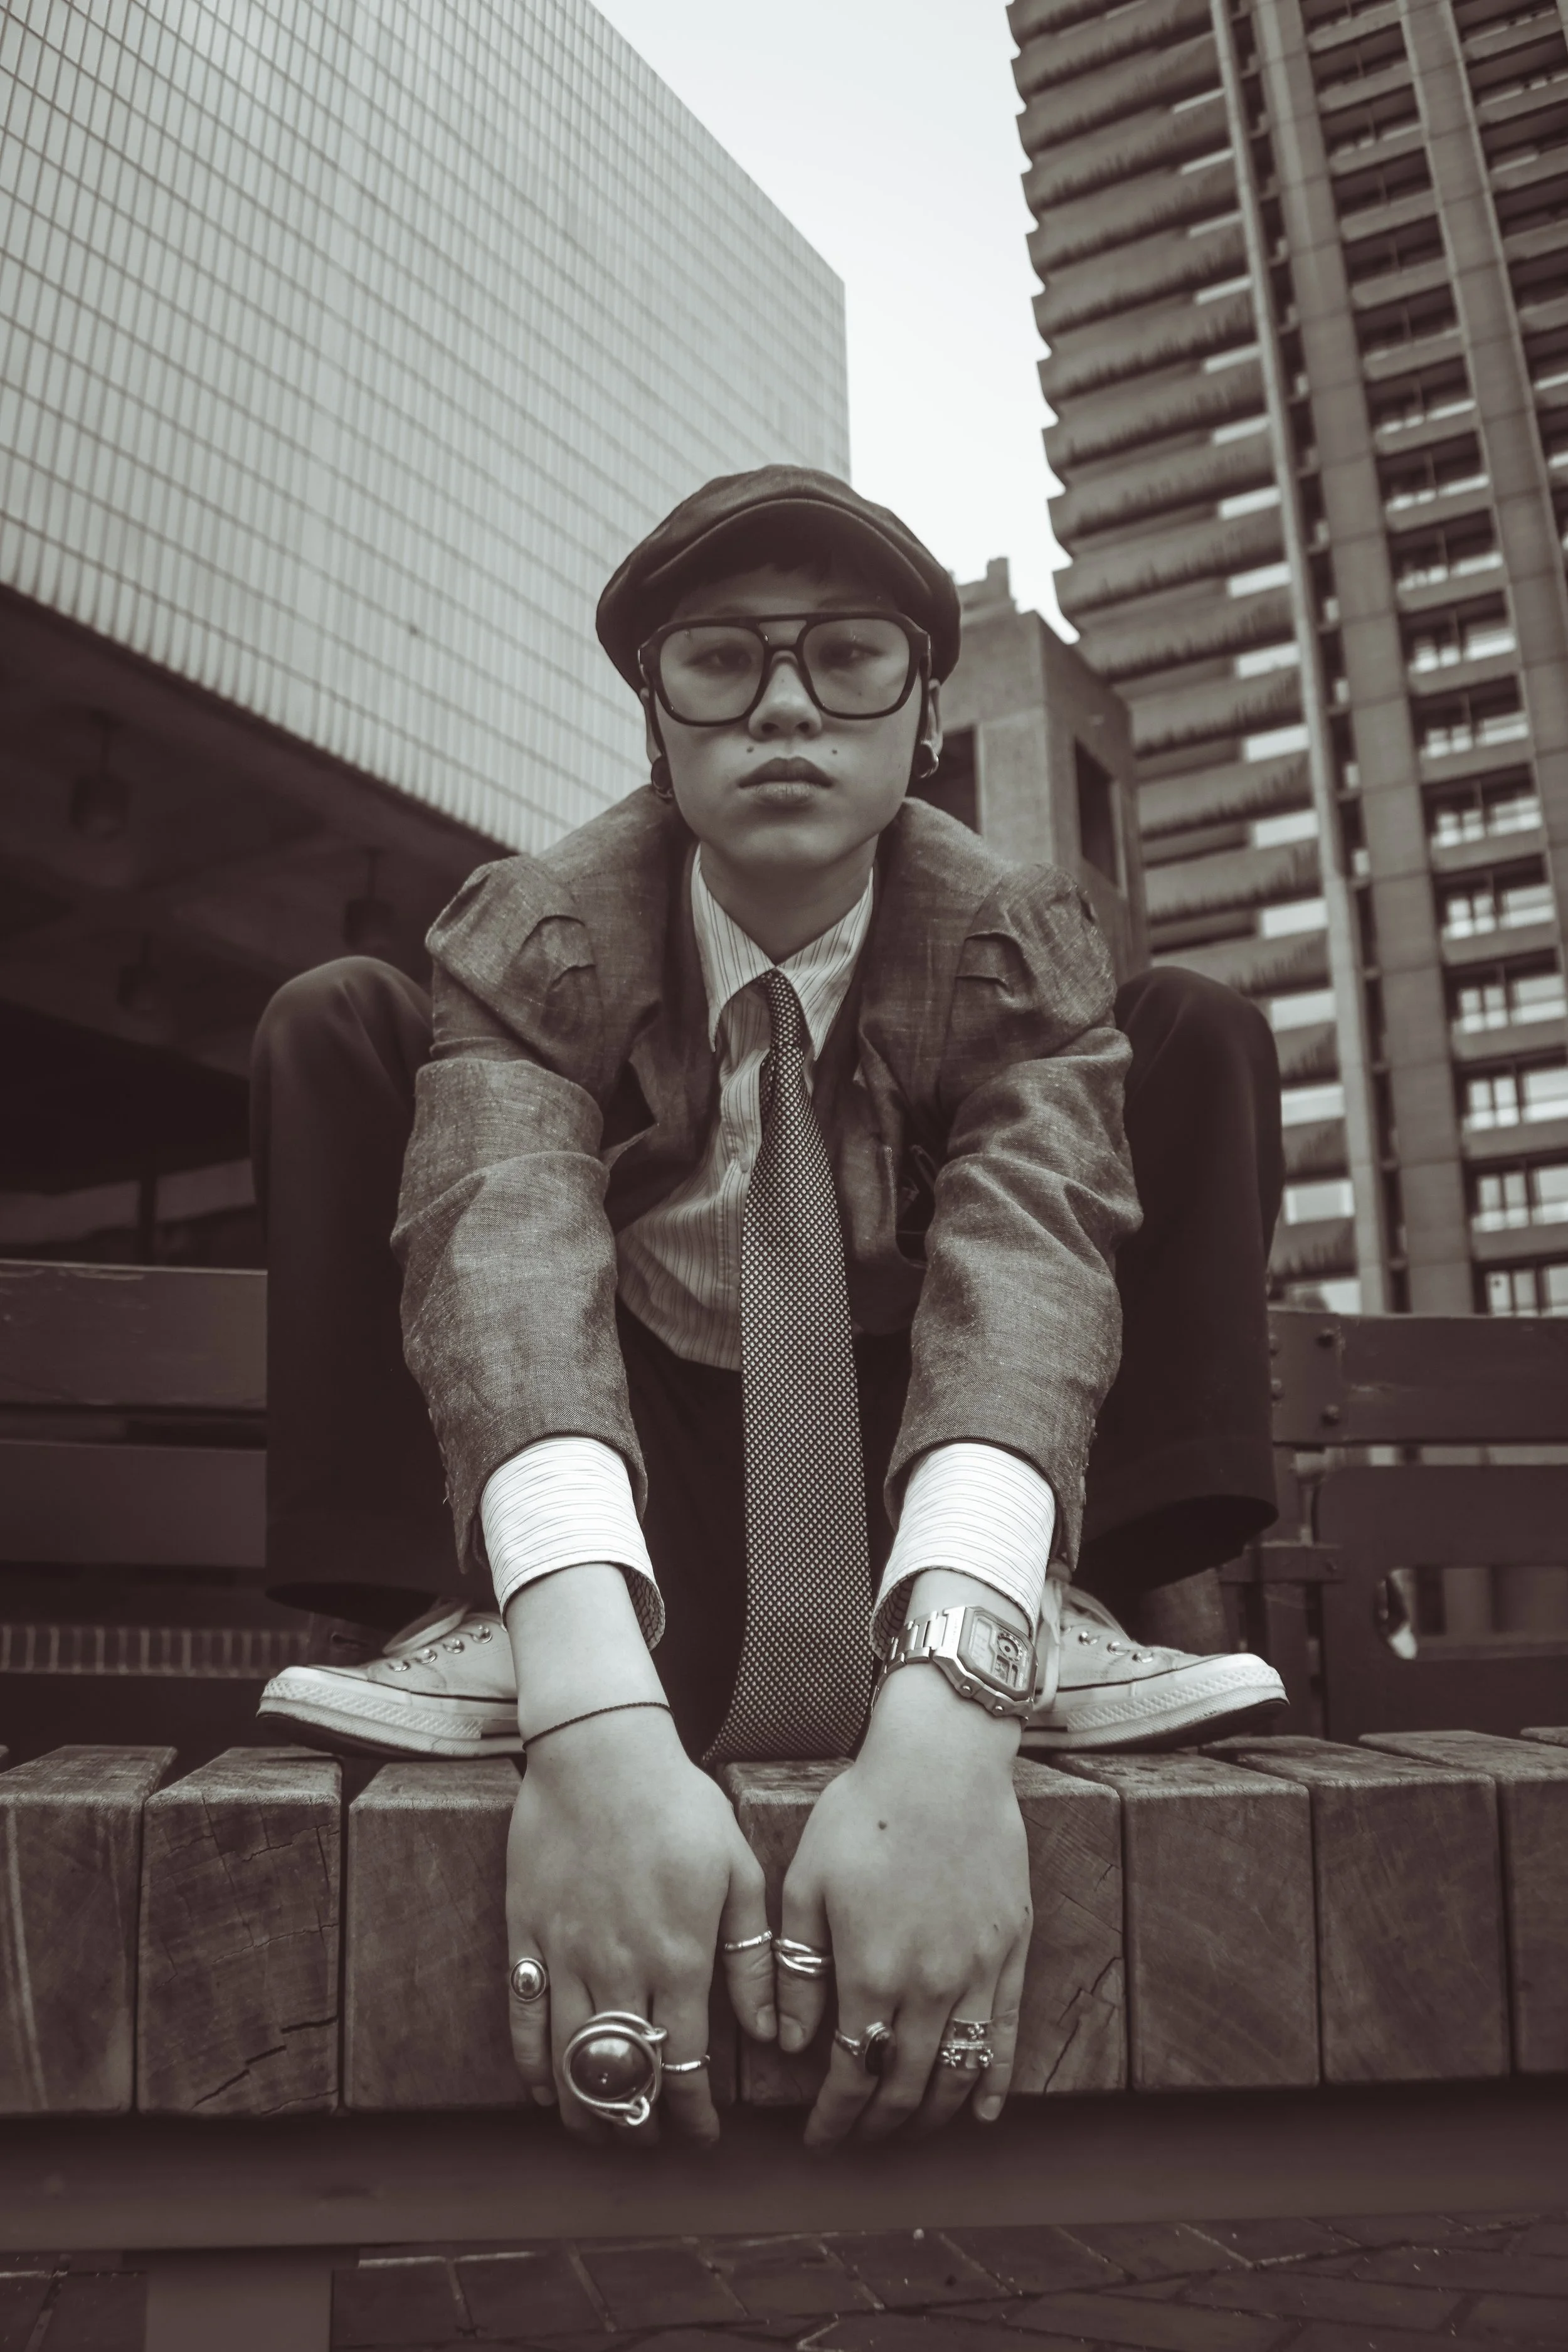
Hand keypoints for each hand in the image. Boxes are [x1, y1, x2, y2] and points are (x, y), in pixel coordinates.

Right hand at [505, 1706, 773, 2143]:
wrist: (599, 1753)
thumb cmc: (678, 1805)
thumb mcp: (737, 1871)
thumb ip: (753, 1958)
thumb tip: (774, 2031)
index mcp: (678, 1956)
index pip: (685, 2067)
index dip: (693, 2116)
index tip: (703, 2135)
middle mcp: (619, 1968)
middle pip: (624, 2081)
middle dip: (641, 2127)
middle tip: (653, 2137)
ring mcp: (565, 1955)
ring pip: (570, 2066)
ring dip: (588, 2113)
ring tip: (607, 2128)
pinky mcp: (525, 1937)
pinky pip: (523, 2023)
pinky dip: (533, 2068)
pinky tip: (548, 2088)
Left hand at [778, 1665, 1030, 2148]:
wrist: (941, 1762)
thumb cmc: (863, 1814)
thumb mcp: (806, 1883)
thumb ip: (799, 1970)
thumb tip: (790, 2041)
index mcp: (870, 1971)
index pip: (852, 2071)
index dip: (835, 2116)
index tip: (819, 2138)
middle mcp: (929, 1984)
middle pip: (905, 2084)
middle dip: (878, 2123)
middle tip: (859, 2138)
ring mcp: (977, 1971)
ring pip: (957, 2071)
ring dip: (932, 2113)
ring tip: (909, 2129)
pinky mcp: (1011, 1951)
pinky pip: (1007, 2034)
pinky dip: (994, 2082)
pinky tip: (982, 2111)